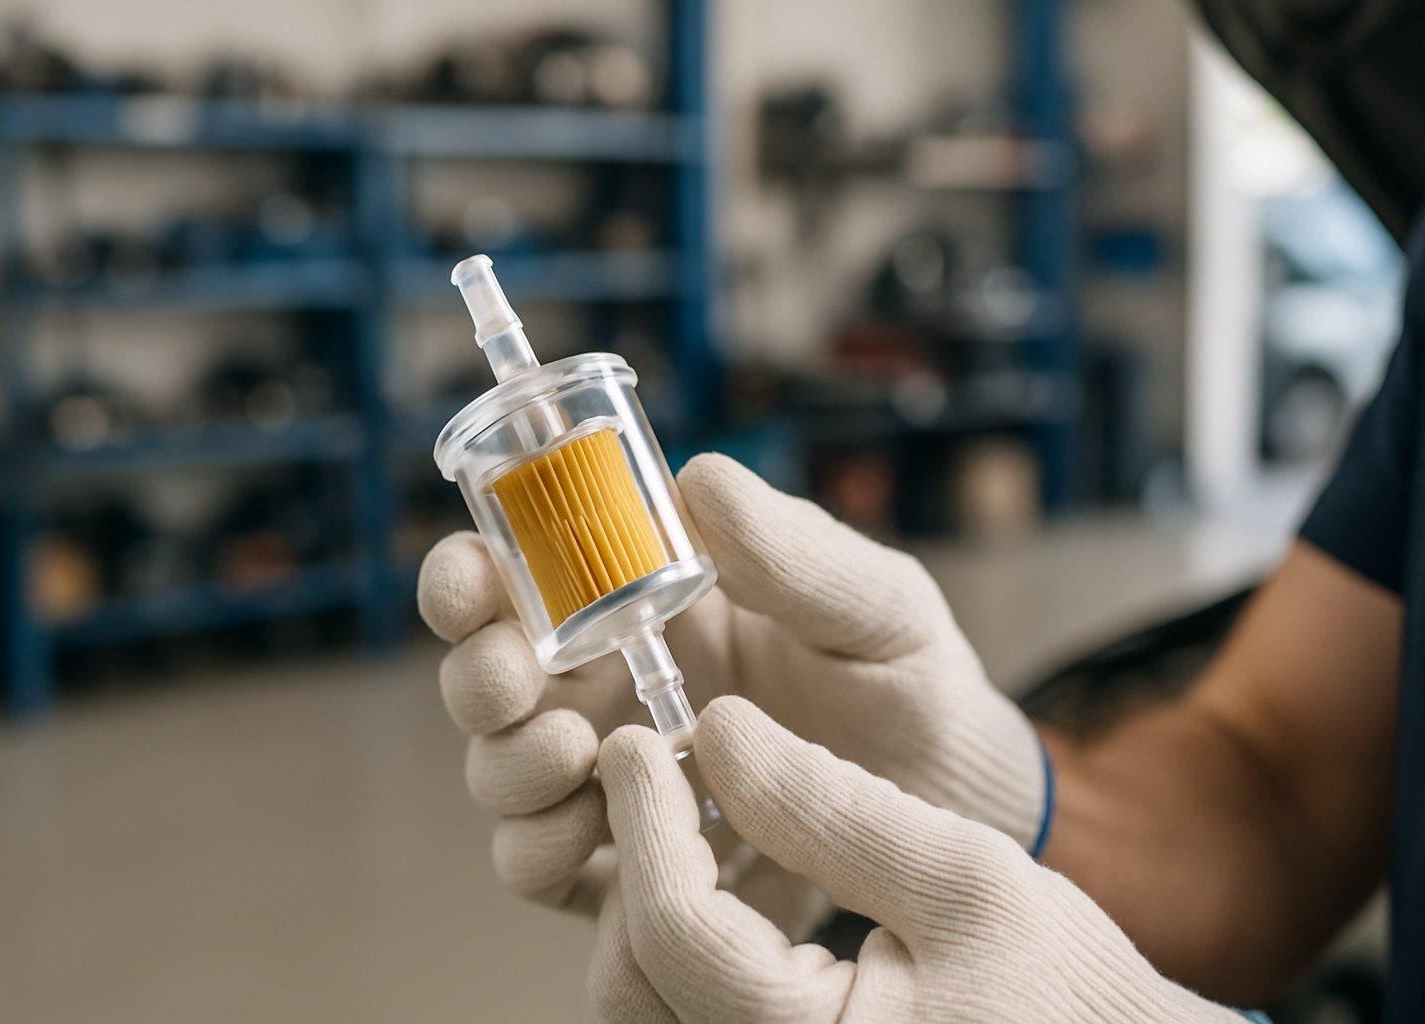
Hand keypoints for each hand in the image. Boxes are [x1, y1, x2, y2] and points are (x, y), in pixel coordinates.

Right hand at [418, 453, 1045, 929]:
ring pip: (501, 775)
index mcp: (644, 606)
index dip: (467, 574)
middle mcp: (610, 690)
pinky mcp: (637, 862)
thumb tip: (698, 478)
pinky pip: (547, 866)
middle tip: (514, 672)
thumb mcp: (872, 602)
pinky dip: (544, 850)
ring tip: (575, 750)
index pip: (519, 579)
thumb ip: (794, 551)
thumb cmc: (911, 676)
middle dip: (475, 675)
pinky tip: (603, 830)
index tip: (468, 571)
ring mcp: (618, 778)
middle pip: (487, 681)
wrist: (957, 797)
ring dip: (507, 763)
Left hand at [594, 696, 1237, 1023]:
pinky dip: (681, 945)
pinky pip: (685, 1018)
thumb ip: (829, 806)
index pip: (676, 930)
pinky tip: (716, 875)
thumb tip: (719, 729)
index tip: (634, 739)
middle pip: (631, 983)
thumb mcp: (964, 875)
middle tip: (650, 771)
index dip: (645, 819)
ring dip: (646, 904)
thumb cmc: (1067, 986)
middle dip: (635, 865)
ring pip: (644, 1007)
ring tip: (682, 817)